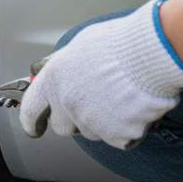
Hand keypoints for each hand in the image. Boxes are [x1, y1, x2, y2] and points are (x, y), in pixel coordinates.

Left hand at [17, 0, 182, 149]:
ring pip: (92, 132)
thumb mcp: (80, 47)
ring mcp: (90, 122)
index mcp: (53, 80)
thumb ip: (65, 69)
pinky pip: (119, 138)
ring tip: (121, 97)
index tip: (35, 127)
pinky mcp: (115, 135)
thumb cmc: (120, 43)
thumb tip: (60, 78)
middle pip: (62, 127)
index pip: (30, 111)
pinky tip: (135, 107)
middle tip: (95, 103)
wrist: (151, 54)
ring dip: (103, 122)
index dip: (32, 121)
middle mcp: (66, 103)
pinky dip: (128, 128)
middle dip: (74, 120)